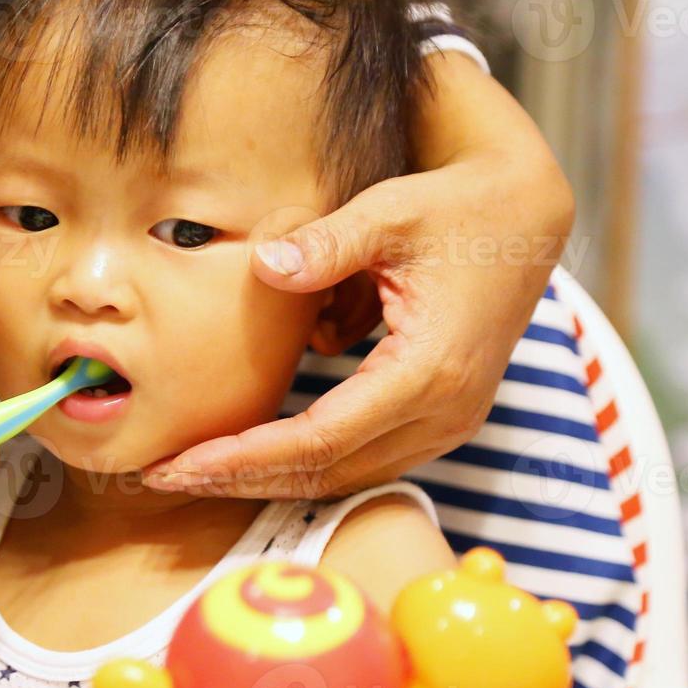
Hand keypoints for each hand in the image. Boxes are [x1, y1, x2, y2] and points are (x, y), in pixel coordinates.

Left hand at [144, 53, 574, 497]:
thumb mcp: (390, 211)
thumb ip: (326, 242)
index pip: (320, 438)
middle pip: (327, 472)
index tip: (178, 463)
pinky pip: (363, 458)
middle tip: (161, 474)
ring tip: (191, 468)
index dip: (244, 457)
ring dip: (268, 476)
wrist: (526, 215)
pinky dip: (303, 459)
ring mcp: (450, 423)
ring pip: (345, 476)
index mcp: (430, 370)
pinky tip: (246, 450)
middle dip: (240, 479)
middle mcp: (446, 412)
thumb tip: (264, 266)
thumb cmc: (456, 207)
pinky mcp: (442, 418)